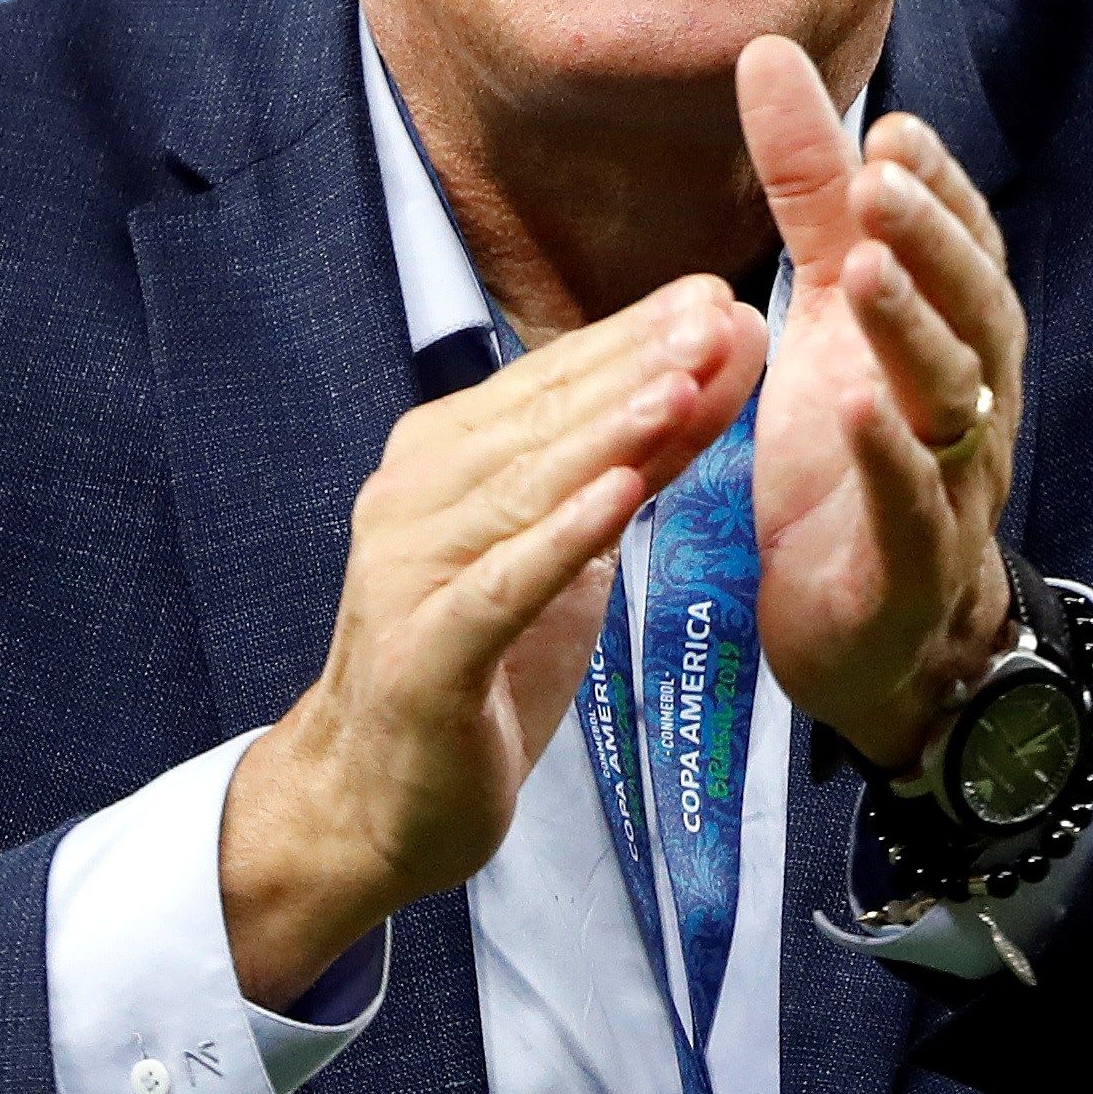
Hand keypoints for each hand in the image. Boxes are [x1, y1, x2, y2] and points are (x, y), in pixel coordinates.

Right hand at [219, 273, 766, 1003]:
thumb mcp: (566, 556)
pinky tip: (619, 495)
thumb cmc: (477, 666)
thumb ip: (626, 470)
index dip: (632, 336)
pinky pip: (501, 582)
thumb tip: (702, 380)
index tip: (714, 294)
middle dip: (635, 363)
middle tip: (718, 313)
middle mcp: (415, 496)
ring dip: (606, 433)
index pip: (550, 383)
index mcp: (444, 460)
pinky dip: (561, 536)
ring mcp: (411, 571)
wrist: (374, 799)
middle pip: (541, 418)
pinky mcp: (426, 651)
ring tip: (681, 383)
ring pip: (521, 486)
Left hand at [735, 35, 1025, 771]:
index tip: (895, 130)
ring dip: (913, 333)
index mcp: (950, 341)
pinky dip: (889, 459)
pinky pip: (913, 508)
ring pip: (953, 402)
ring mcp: (950, 489)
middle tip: (882, 180)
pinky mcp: (910, 568)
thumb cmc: (849, 461)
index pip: (964, 252)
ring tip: (869, 273)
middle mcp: (969, 407)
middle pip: (975, 313)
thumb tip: (769, 54)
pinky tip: (857, 411)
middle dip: (934, 244)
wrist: (869, 640)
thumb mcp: (821, 313)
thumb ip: (808, 193)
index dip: (940, 194)